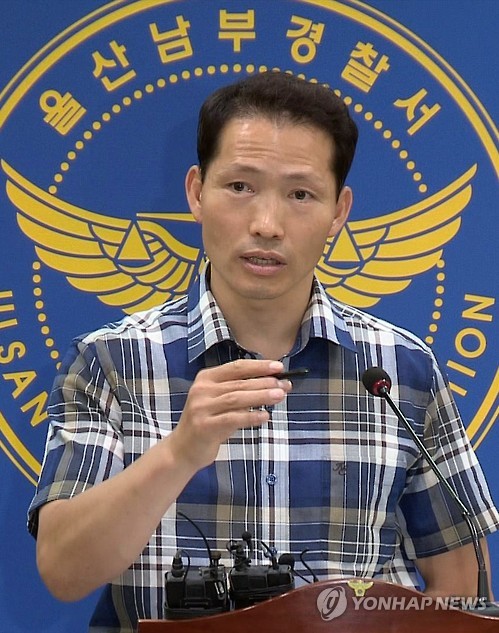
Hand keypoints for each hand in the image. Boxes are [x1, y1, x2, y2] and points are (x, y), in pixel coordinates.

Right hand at [168, 359, 291, 470]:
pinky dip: (250, 417)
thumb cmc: (209, 422)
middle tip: (284, 384)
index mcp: (206, 378)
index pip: (237, 367)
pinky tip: (265, 416)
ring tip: (280, 395)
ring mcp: (201, 407)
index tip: (279, 367)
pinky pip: (232, 418)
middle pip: (239, 382)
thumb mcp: (221, 402)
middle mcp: (202, 389)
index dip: (259, 366)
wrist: (183, 449)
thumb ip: (241, 391)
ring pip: (237, 398)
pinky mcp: (204, 426)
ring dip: (261, 396)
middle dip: (265, 382)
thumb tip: (275, 383)